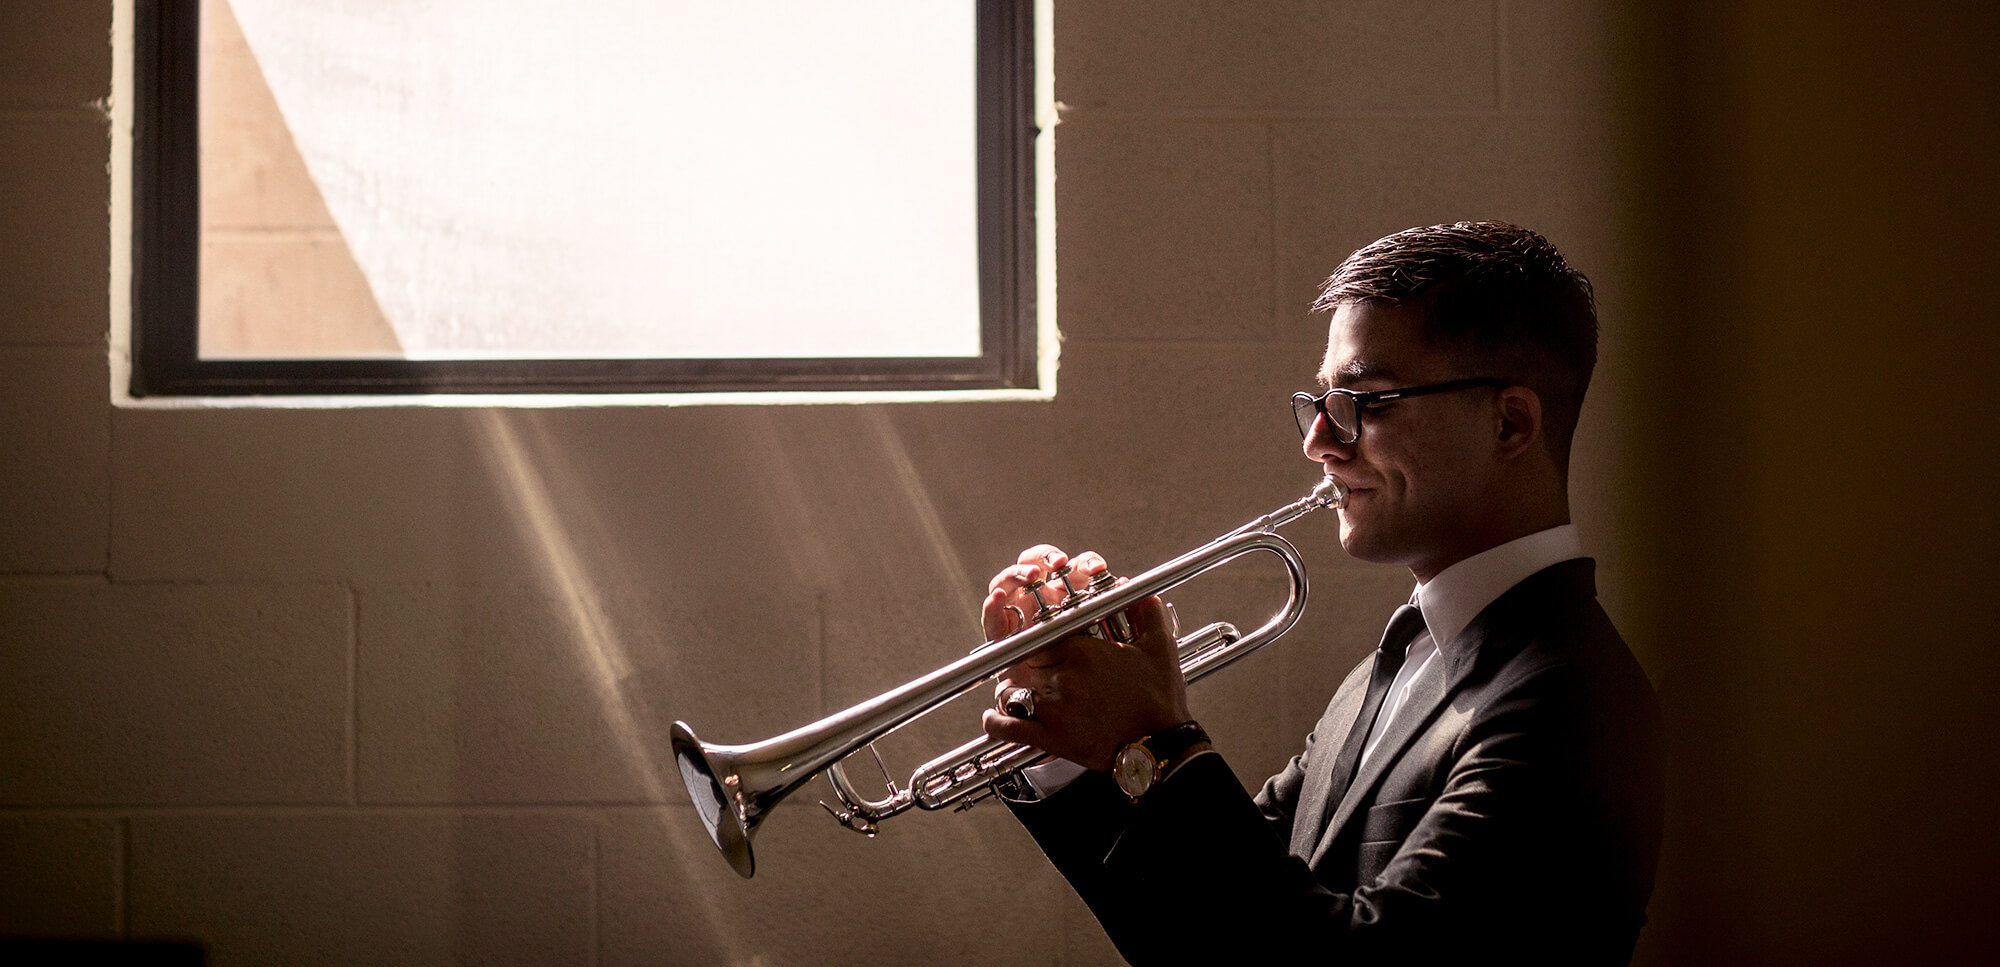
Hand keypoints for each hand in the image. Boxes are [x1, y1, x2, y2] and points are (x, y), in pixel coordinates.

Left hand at [978, 546, 1190, 770]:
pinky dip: (995, 722)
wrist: (1159, 746)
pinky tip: (993, 717)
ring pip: (1012, 688)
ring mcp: (1053, 708)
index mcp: (1083, 650)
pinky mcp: (1049, 737)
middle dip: (1031, 661)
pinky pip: (1008, 728)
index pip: (1046, 631)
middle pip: (1026, 658)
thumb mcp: (1159, 646)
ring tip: (1024, 690)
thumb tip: (1136, 589)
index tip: (1052, 641)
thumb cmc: (1159, 698)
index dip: (1047, 636)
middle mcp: (1063, 676)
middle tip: (1042, 666)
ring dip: (1014, 688)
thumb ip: (1145, 610)